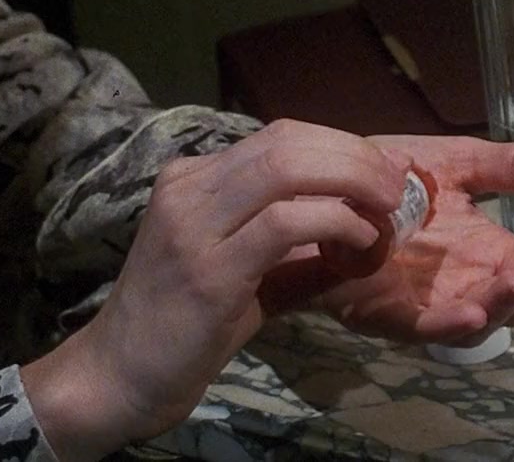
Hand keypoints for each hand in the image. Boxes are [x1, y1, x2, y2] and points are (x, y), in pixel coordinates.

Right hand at [22, 120, 416, 459]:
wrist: (118, 377)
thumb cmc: (182, 326)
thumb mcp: (243, 270)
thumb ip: (297, 246)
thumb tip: (365, 229)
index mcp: (193, 178)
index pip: (281, 136)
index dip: (342, 146)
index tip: (384, 171)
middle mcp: (188, 187)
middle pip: (288, 141)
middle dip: (355, 156)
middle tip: (396, 187)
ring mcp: (193, 224)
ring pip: (287, 168)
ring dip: (352, 182)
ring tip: (387, 208)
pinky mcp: (208, 269)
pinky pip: (284, 224)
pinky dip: (335, 223)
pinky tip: (359, 242)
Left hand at [258, 134, 513, 348]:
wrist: (322, 184)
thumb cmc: (389, 179)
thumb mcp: (462, 164)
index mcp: (489, 252)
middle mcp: (467, 283)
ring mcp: (431, 302)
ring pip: (482, 320)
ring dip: (507, 302)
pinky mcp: (391, 313)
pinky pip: (427, 330)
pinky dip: (452, 326)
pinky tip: (474, 311)